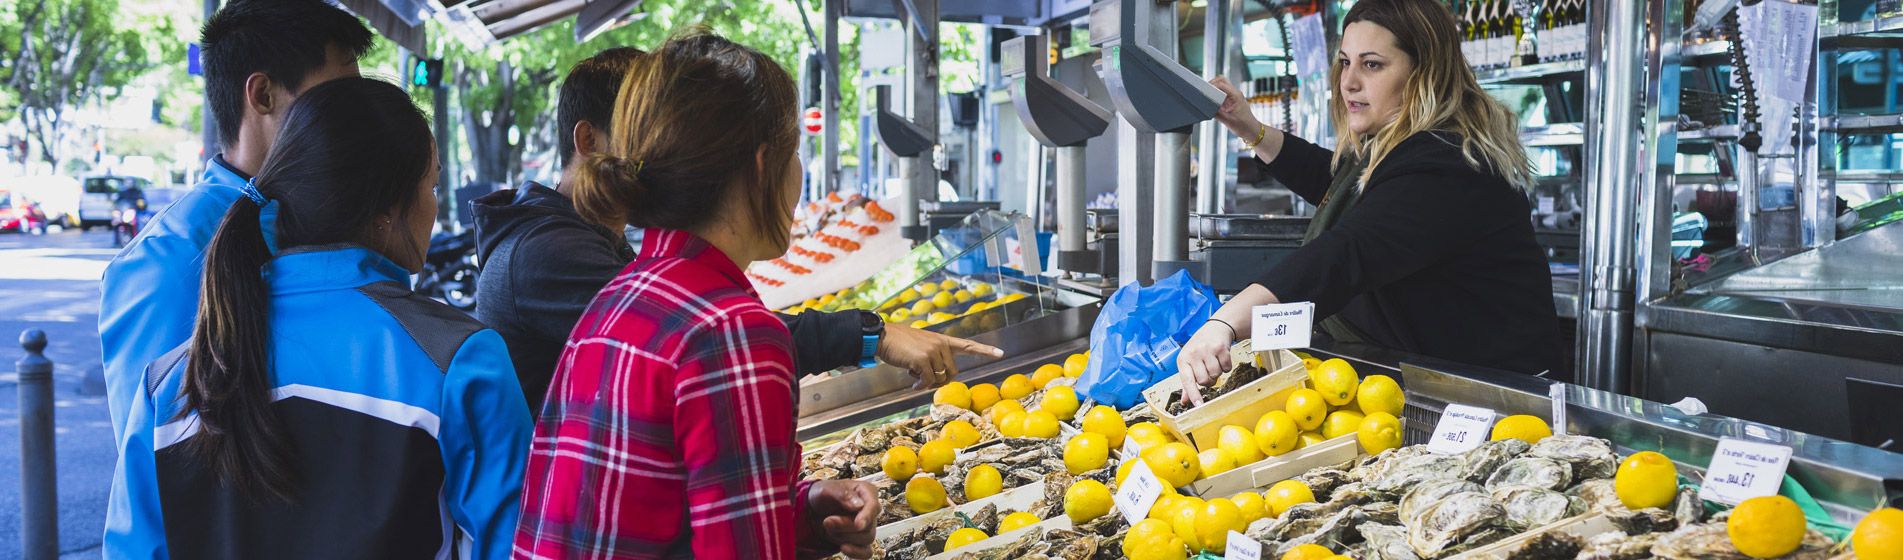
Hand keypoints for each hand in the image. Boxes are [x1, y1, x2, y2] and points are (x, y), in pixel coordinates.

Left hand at [806, 480, 879, 557]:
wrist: (813, 510)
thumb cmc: (823, 495)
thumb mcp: (827, 489)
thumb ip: (843, 494)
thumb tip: (859, 505)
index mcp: (866, 492)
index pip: (873, 506)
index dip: (866, 516)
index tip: (858, 524)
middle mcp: (870, 510)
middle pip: (867, 526)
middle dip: (844, 527)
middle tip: (827, 520)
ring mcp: (867, 526)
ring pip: (866, 539)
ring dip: (843, 536)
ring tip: (829, 527)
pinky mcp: (861, 541)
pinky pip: (866, 552)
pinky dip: (855, 552)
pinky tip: (843, 547)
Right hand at [877, 323, 1005, 388]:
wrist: (883, 337)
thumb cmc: (900, 344)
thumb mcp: (921, 347)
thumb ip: (933, 359)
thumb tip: (937, 381)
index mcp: (943, 340)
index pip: (968, 345)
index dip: (985, 350)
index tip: (1001, 353)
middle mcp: (941, 344)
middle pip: (952, 373)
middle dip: (940, 381)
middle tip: (923, 380)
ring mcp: (933, 351)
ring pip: (940, 378)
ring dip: (927, 383)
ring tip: (914, 376)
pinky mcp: (923, 359)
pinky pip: (928, 381)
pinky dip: (920, 386)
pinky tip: (912, 383)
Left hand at [1175, 320, 1236, 406]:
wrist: (1215, 328)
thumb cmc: (1200, 347)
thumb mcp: (1189, 362)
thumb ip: (1187, 383)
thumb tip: (1185, 401)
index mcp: (1183, 359)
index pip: (1187, 380)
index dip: (1193, 394)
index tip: (1198, 405)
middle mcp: (1193, 353)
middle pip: (1204, 381)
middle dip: (1209, 380)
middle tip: (1208, 370)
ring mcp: (1207, 349)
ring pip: (1216, 374)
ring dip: (1218, 372)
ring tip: (1214, 362)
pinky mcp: (1220, 347)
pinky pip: (1226, 368)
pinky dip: (1226, 366)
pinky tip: (1221, 358)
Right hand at [1209, 76, 1257, 132]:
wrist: (1251, 130)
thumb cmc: (1244, 125)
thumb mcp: (1228, 121)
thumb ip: (1216, 113)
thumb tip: (1206, 108)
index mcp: (1236, 96)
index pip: (1222, 84)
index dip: (1212, 86)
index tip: (1204, 91)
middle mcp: (1235, 93)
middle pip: (1222, 80)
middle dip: (1212, 83)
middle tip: (1204, 91)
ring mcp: (1233, 96)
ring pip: (1222, 86)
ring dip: (1214, 89)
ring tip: (1207, 96)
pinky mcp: (1231, 101)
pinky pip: (1222, 94)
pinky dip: (1215, 95)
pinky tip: (1211, 102)